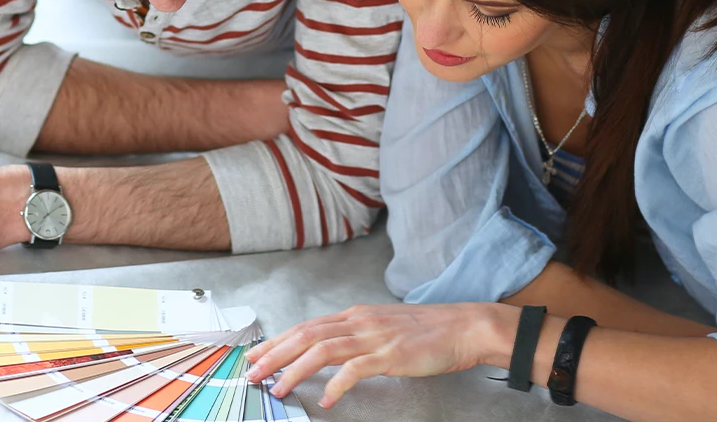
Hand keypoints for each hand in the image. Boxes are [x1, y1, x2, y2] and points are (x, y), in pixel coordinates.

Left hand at [242, 303, 498, 408]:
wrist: (464, 326)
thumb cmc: (427, 330)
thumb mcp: (382, 326)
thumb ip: (355, 335)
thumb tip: (328, 348)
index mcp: (354, 316)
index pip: (306, 327)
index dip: (277, 341)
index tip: (256, 355)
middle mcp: (359, 322)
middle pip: (306, 335)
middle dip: (274, 355)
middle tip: (252, 373)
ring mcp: (374, 338)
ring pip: (322, 350)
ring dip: (295, 370)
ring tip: (278, 388)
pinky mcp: (390, 355)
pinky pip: (356, 370)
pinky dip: (337, 385)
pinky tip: (327, 399)